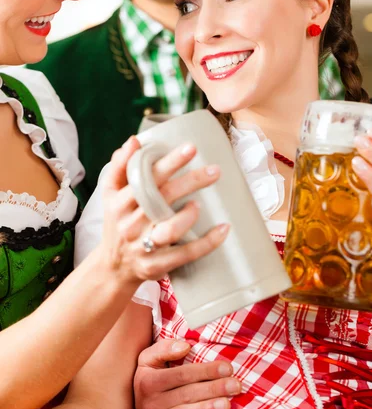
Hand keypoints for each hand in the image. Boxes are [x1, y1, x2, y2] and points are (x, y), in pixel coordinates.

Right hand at [100, 137, 228, 285]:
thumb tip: (134, 140)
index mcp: (119, 202)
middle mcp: (130, 223)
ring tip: (201, 204)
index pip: (145, 177)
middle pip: (162, 198)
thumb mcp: (110, 194)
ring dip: (189, 215)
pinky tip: (223, 229)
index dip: (169, 162)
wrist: (112, 268)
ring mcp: (143, 246)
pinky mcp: (157, 265)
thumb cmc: (117, 222)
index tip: (191, 148)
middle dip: (190, 181)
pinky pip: (185, 254)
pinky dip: (206, 243)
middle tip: (214, 170)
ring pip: (170, 229)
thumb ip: (120, 166)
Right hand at [134, 340, 240, 408]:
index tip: (227, 368)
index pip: (181, 374)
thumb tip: (185, 346)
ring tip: (226, 405)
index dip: (205, 371)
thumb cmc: (151, 378)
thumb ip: (165, 348)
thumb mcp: (150, 360)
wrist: (136, 407)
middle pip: (186, 394)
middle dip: (213, 389)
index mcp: (148, 380)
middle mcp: (148, 402)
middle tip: (235, 386)